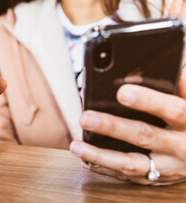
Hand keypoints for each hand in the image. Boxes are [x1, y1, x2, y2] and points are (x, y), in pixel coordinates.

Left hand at [70, 77, 185, 184]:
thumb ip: (183, 89)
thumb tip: (174, 70)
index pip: (172, 110)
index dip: (148, 100)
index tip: (122, 92)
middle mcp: (179, 147)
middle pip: (144, 135)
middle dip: (113, 127)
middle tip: (86, 118)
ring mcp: (166, 167)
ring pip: (131, 164)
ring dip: (100, 155)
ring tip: (76, 145)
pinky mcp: (154, 180)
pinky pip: (126, 176)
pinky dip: (104, 168)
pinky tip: (85, 159)